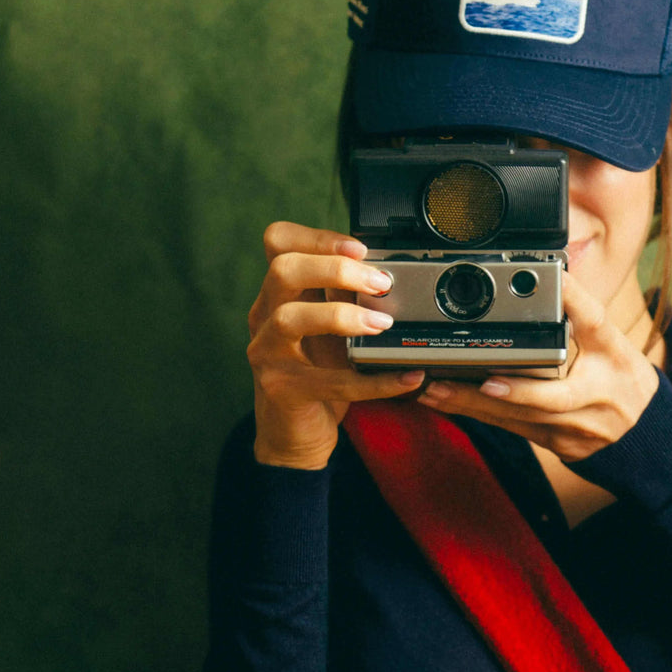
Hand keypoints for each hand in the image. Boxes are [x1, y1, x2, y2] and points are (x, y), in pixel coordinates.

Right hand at [247, 222, 424, 469]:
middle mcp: (264, 316)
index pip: (278, 242)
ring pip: (288, 319)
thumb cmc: (314, 370)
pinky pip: (330, 382)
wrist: (292, 433)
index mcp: (278, 293)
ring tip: (382, 323)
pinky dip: (375, 381)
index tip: (359, 248)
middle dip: (334, 268)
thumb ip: (344, 294)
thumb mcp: (328, 325)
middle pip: (283, 270)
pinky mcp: (284, 391)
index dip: (318, 237)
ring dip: (342, 315)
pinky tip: (407, 377)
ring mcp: (268, 354)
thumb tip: (385, 268)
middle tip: (379, 282)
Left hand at [416, 272, 659, 461]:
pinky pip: (511, 428)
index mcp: (613, 355)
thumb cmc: (624, 377)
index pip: (595, 322)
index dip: (571, 305)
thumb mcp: (611, 340)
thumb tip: (553, 272)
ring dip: (474, 404)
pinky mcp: (554, 441)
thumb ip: (581, 310)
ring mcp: (575, 425)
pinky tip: (446, 403)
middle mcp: (596, 393)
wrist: (647, 436)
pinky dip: (478, 415)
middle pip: (548, 395)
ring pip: (520, 417)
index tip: (547, 289)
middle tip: (468, 375)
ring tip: (436, 389)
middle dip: (506, 388)